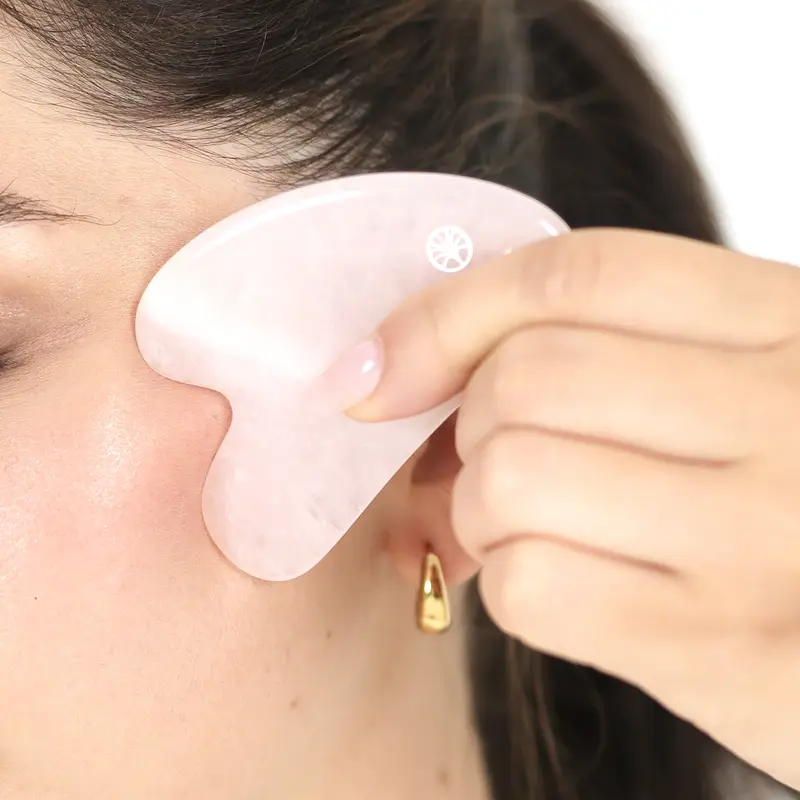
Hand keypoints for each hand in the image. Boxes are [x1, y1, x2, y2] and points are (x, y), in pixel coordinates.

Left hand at [348, 228, 799, 788]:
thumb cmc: (772, 498)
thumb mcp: (720, 392)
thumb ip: (592, 356)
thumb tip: (390, 372)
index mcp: (789, 323)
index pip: (575, 274)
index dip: (449, 314)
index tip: (382, 368)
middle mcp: (791, 411)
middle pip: (523, 377)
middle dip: (464, 427)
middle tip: (479, 463)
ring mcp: (766, 532)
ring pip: (511, 477)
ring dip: (478, 511)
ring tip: (523, 528)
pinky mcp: (726, 644)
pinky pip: (532, 585)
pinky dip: (507, 584)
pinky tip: (556, 586)